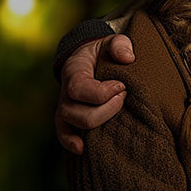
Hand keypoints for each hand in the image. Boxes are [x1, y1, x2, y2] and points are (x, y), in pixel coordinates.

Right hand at [55, 34, 134, 154]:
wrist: (90, 59)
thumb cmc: (103, 52)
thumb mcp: (112, 41)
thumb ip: (120, 44)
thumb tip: (128, 58)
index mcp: (74, 72)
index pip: (80, 88)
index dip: (102, 92)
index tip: (122, 86)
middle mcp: (65, 93)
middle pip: (78, 113)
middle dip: (107, 109)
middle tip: (124, 96)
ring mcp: (66, 108)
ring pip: (74, 125)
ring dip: (100, 121)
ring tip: (119, 109)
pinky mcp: (69, 119)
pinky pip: (63, 135)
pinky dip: (71, 143)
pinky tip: (84, 149)